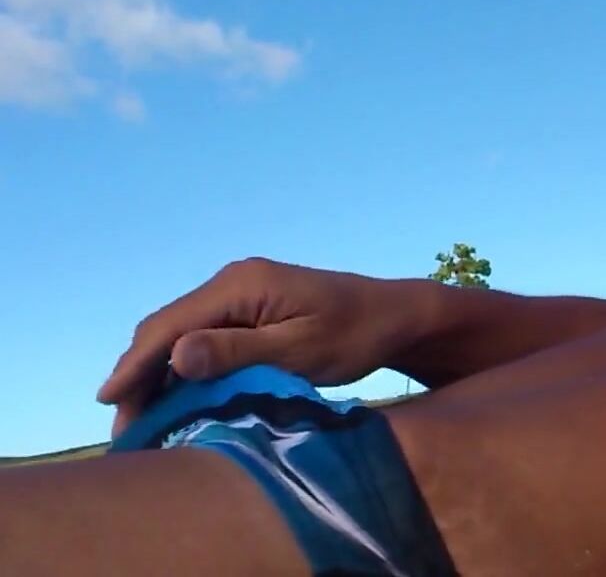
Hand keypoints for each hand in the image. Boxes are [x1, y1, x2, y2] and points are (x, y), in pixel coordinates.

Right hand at [97, 257, 441, 435]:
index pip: (170, 327)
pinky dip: (185, 363)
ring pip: (183, 332)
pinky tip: (178, 393)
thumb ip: (239, 352)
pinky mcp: (252, 306)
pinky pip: (205, 333)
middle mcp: (233, 282)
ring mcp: (242, 291)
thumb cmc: (355, 334)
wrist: (394, 315)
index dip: (136, 366)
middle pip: (168, 327)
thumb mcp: (300, 350)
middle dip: (140, 373)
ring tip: (143, 417)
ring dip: (159, 371)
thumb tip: (177, 356)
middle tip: (125, 425)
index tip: (108, 402)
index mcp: (241, 286)